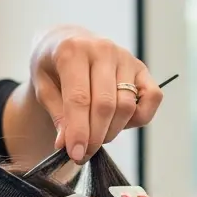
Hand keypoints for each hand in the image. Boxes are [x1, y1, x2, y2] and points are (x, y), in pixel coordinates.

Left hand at [29, 26, 164, 162]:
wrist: (67, 41)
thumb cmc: (53, 66)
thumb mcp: (43, 87)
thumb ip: (57, 115)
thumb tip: (67, 143)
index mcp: (73, 50)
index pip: (79, 99)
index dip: (79, 131)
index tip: (76, 154)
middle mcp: (102, 50)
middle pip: (105, 105)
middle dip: (95, 137)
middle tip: (84, 153)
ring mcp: (125, 57)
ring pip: (127, 106)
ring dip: (112, 131)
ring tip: (96, 136)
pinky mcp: (141, 67)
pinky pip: (152, 98)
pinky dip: (140, 117)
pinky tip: (120, 122)